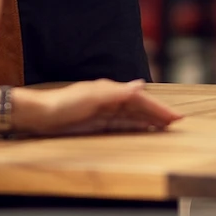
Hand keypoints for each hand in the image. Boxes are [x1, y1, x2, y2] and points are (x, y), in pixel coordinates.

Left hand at [17, 80, 182, 135]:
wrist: (38, 116)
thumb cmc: (63, 105)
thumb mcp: (92, 98)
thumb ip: (118, 94)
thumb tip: (141, 86)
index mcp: (110, 90)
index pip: (140, 99)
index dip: (158, 107)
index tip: (175, 117)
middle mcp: (110, 99)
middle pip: (139, 107)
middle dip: (158, 113)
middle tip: (177, 123)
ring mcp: (104, 112)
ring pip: (133, 116)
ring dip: (149, 120)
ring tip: (166, 127)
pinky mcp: (97, 123)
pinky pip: (122, 124)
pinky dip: (136, 126)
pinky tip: (144, 130)